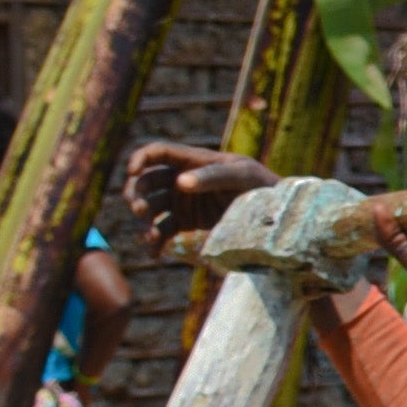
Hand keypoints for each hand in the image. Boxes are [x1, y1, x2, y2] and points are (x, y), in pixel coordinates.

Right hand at [125, 141, 270, 230]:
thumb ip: (212, 176)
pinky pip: (162, 230)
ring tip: (150, 236)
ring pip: (150, 208)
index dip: (140, 158)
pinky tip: (153, 253)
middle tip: (141, 211)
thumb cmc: (260, 185)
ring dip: (143, 221)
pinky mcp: (186, 222)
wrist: (274, 214)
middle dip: (137, 195)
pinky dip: (154, 242)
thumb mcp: (241, 176)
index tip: (132, 171)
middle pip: (145, 182)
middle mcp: (181, 179)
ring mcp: (181, 201)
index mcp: (192, 160)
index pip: (157, 152)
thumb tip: (180, 183)